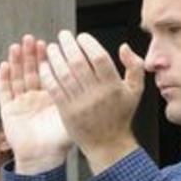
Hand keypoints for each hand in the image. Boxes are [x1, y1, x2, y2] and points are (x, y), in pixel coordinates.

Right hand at [0, 37, 72, 173]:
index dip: (49, 58)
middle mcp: (36, 98)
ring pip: (18, 77)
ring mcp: (21, 103)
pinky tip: (5, 65)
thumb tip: (100, 84)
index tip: (51, 44)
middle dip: (32, 55)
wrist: (42, 160)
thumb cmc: (58, 142)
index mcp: (52, 97)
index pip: (51, 72)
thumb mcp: (74, 118)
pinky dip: (4, 78)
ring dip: (18, 61)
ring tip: (18, 46)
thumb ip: (83, 101)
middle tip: (33, 39)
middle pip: (33, 71)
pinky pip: (6, 92)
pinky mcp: (9, 111)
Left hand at [40, 30, 145, 169]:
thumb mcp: (136, 91)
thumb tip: (124, 47)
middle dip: (68, 45)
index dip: (89, 44)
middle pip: (78, 63)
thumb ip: (134, 66)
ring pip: (64, 74)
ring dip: (55, 58)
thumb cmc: (121, 116)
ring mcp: (80, 103)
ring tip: (52, 47)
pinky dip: (48, 75)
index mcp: (113, 86)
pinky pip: (54, 89)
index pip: (99, 57)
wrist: (108, 144)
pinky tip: (44, 66)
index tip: (81, 37)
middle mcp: (96, 94)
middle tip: (63, 36)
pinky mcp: (66, 112)